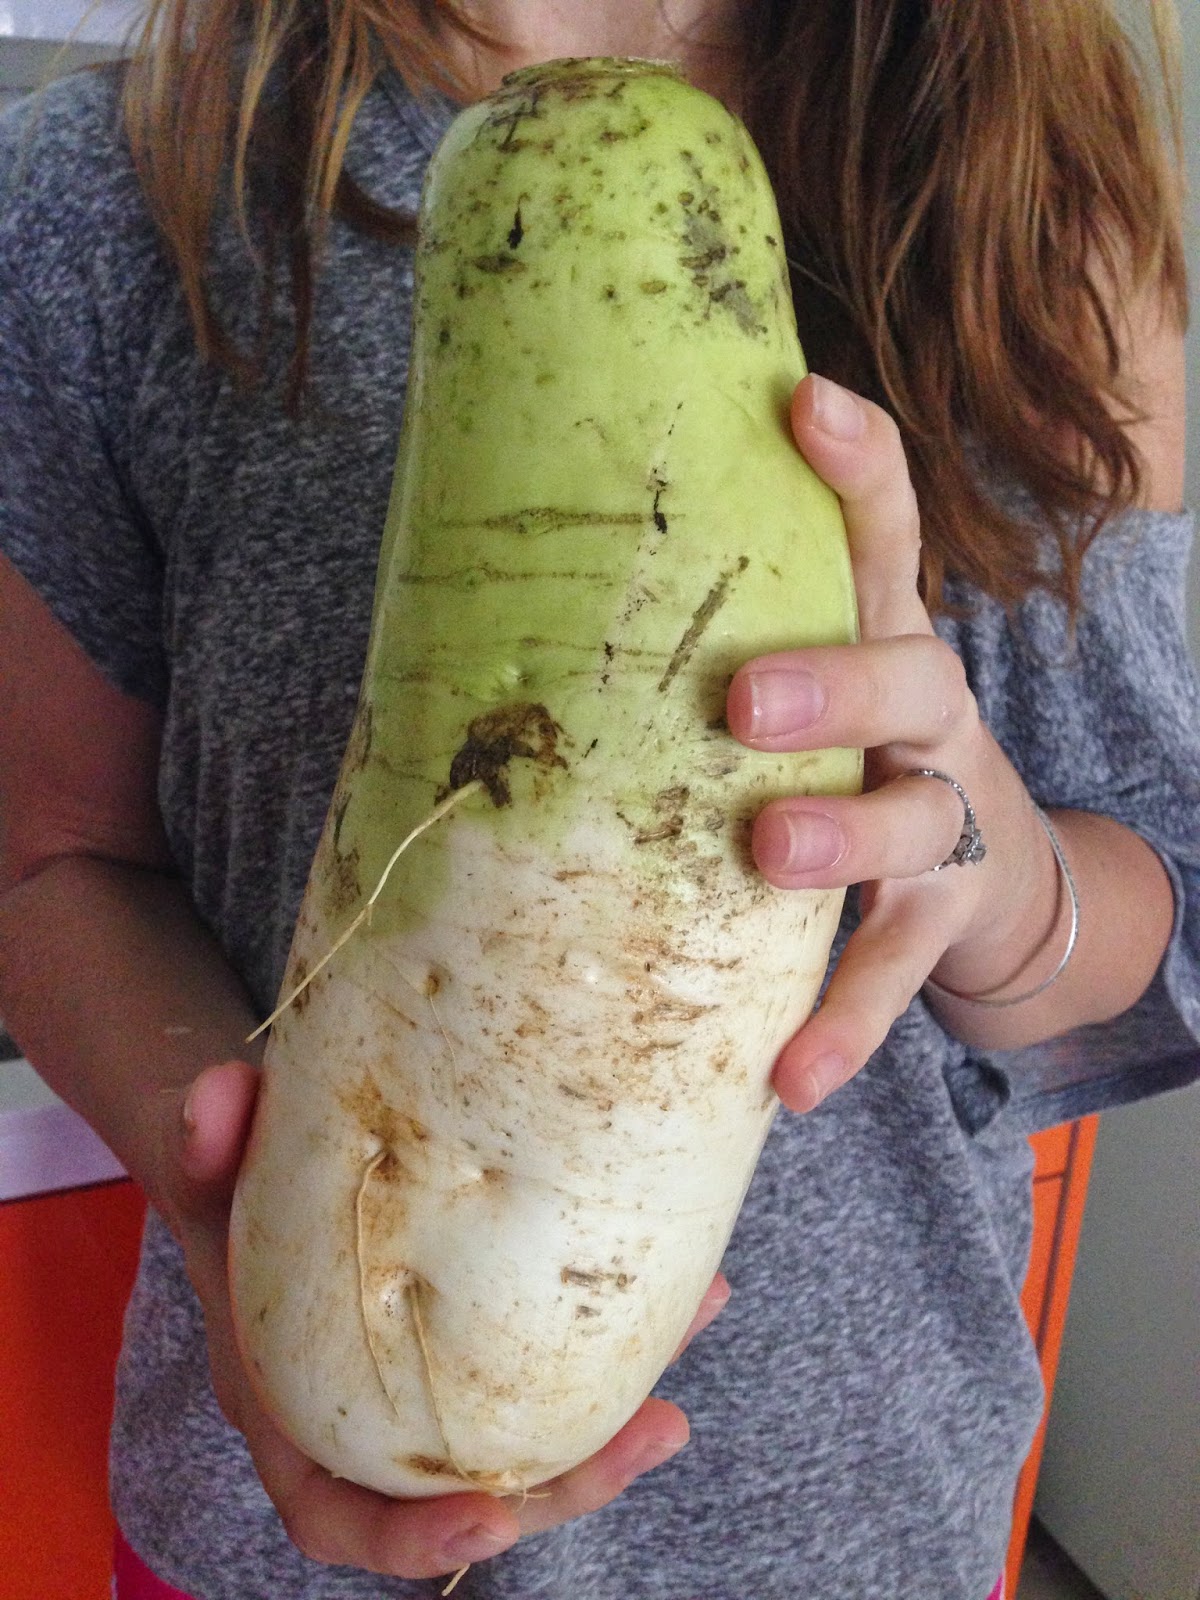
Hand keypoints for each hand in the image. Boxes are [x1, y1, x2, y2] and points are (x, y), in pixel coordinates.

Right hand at [166, 1060, 722, 1579]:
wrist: (271, 1170)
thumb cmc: (235, 1193)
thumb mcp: (210, 1169)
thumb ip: (206, 1142)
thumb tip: (215, 1095)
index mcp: (296, 1412)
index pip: (339, 1514)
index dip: (412, 1540)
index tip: (491, 1524)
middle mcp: (379, 1418)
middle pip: (477, 1493)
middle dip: (574, 1482)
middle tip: (659, 1429)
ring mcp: (446, 1384)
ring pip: (542, 1429)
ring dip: (628, 1400)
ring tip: (705, 1319)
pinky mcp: (496, 1339)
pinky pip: (565, 1358)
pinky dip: (629, 1329)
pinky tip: (693, 1276)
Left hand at [726, 374, 1064, 1111]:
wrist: (989, 879)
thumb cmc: (852, 757)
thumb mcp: (809, 680)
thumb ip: (713, 639)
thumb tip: (506, 593)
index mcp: (877, 642)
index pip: (883, 537)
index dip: (860, 467)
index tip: (804, 399)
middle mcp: (926, 721)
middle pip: (912, 673)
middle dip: (838, 681)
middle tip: (748, 701)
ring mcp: (945, 825)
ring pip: (914, 823)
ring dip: (847, 838)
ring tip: (774, 853)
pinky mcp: (943, 925)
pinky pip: (890, 976)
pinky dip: (845, 1024)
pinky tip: (790, 1077)